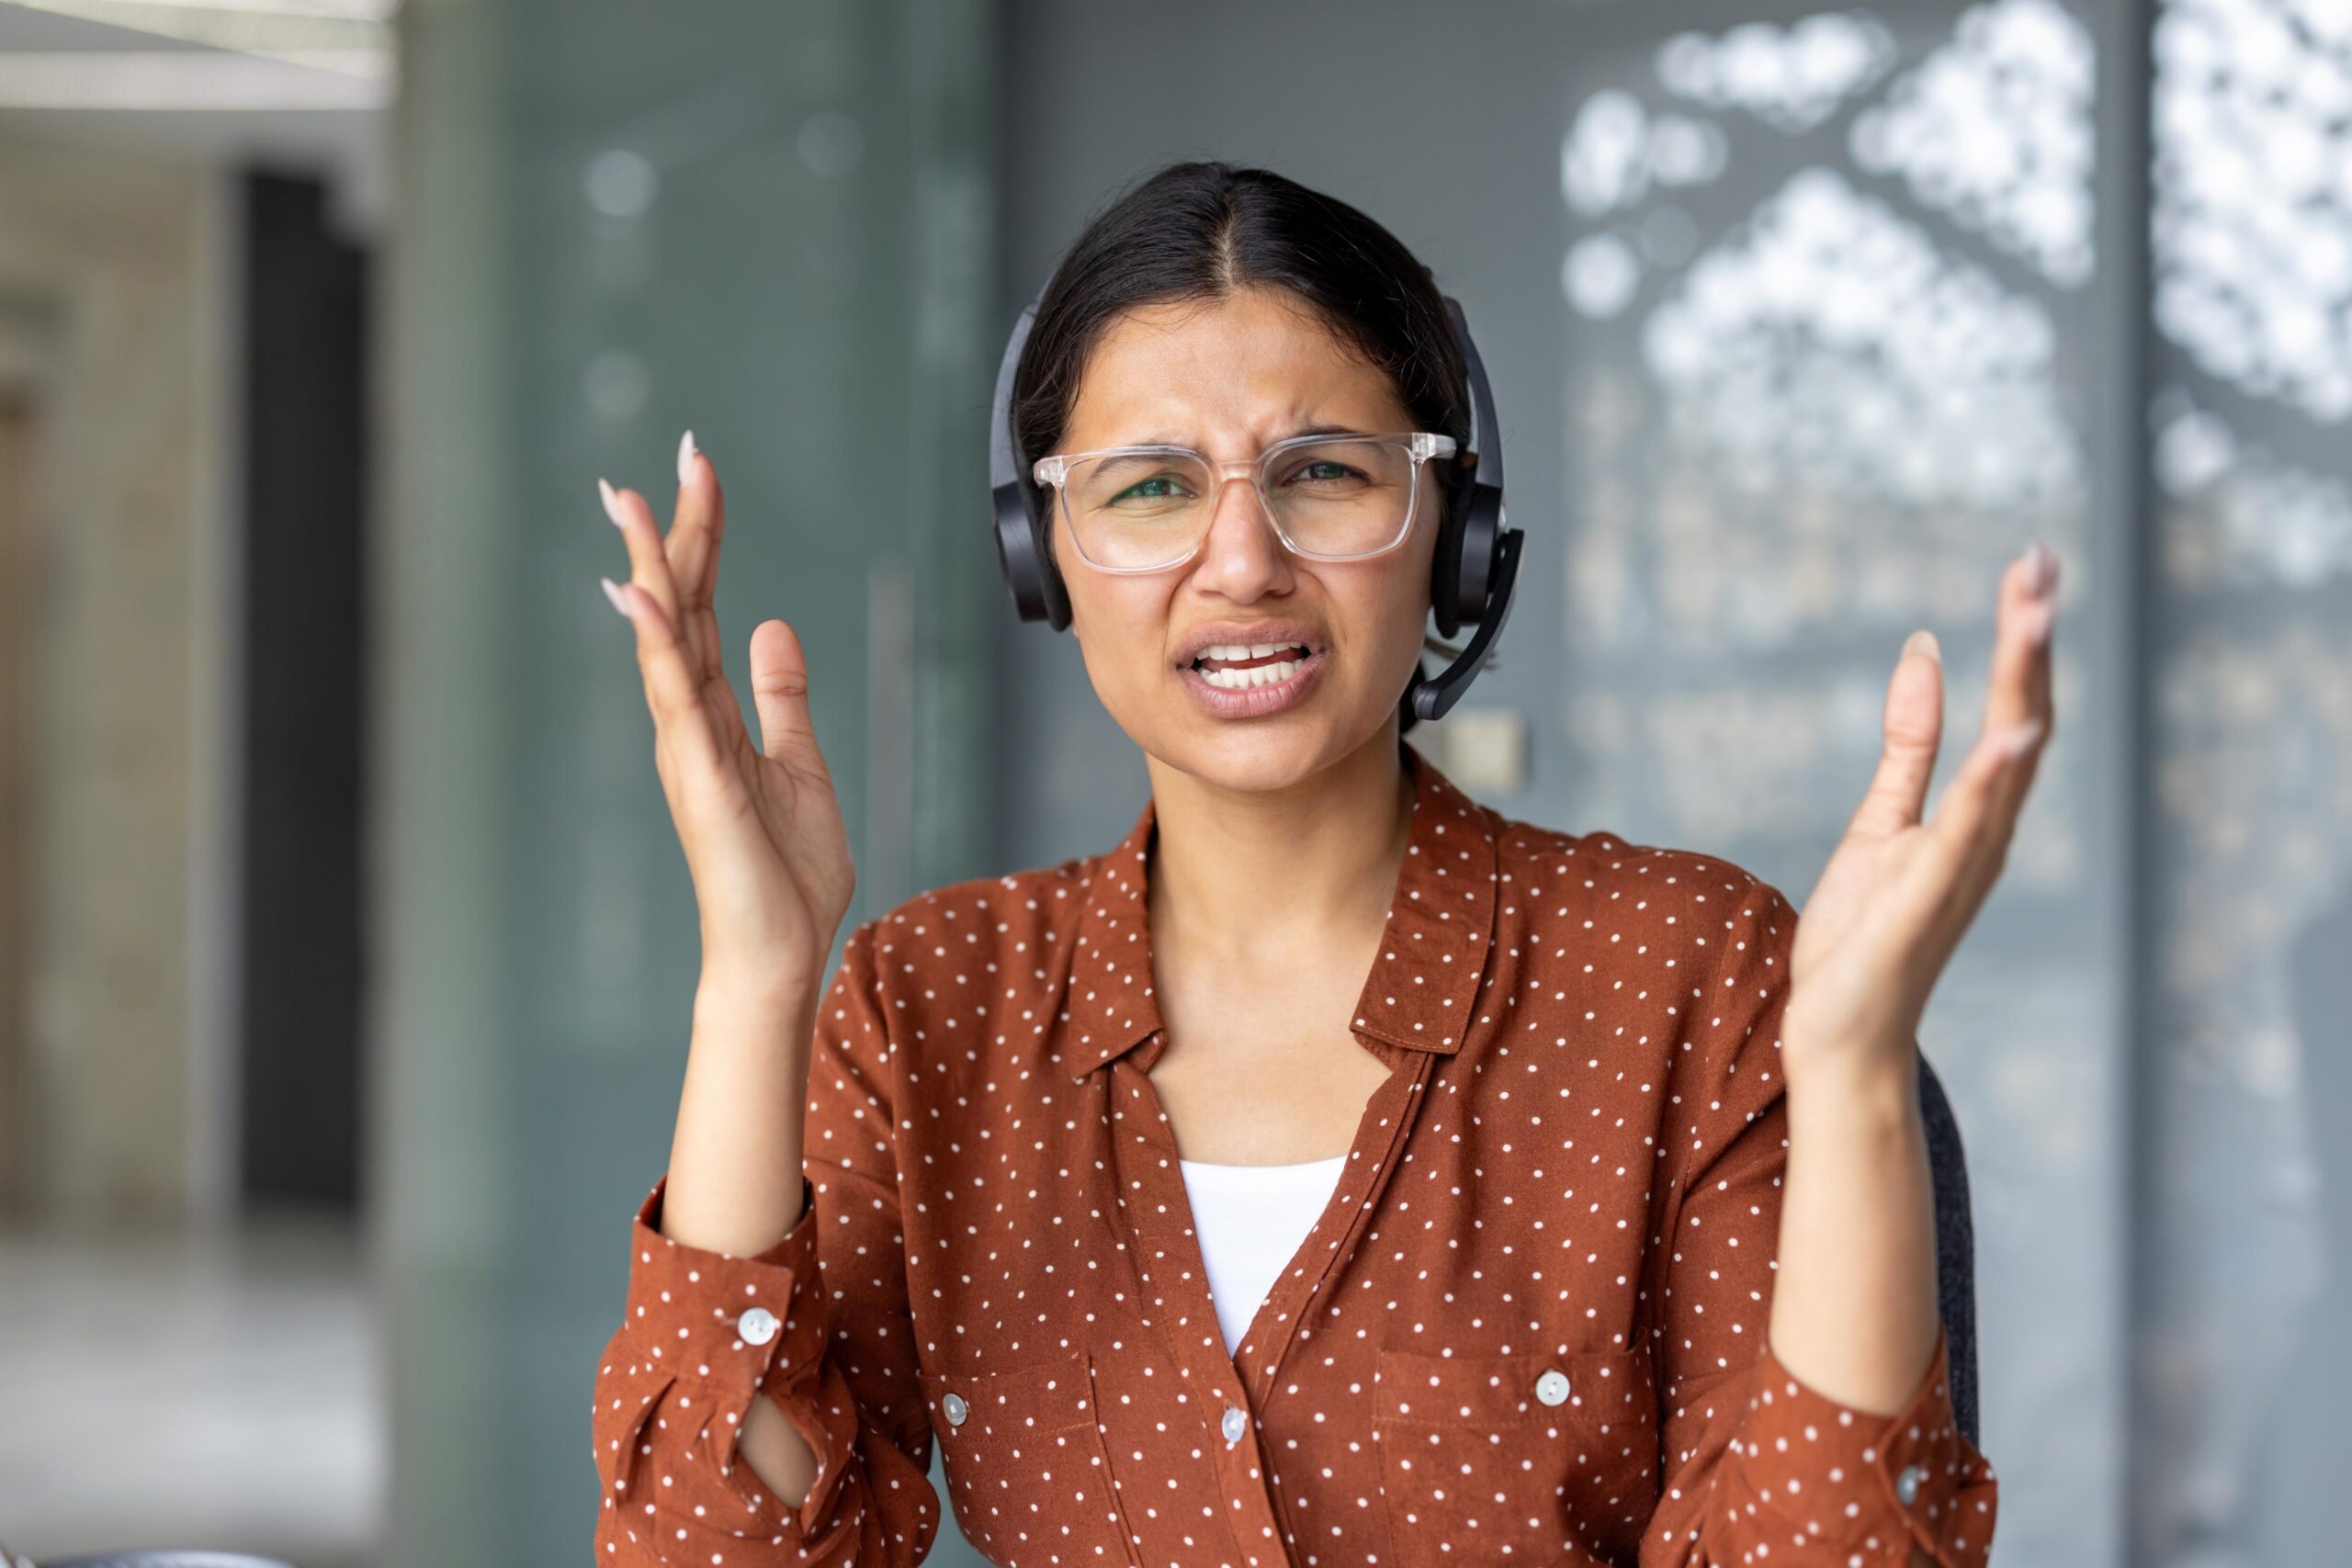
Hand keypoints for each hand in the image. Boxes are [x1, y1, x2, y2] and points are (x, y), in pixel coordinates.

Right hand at [599, 431, 854, 983]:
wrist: (781, 953)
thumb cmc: (786, 875)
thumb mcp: (802, 764)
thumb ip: (784, 698)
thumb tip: (775, 629)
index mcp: (715, 712)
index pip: (704, 605)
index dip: (705, 538)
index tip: (701, 472)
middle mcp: (689, 719)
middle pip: (679, 603)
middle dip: (677, 527)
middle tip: (679, 453)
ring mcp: (686, 745)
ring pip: (664, 636)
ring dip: (651, 565)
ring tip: (633, 500)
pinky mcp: (697, 775)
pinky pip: (673, 695)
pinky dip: (655, 640)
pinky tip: (642, 590)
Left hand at [1781, 542, 2058, 1086]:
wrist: (1841, 1033)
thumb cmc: (1864, 936)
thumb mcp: (1881, 818)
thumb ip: (1909, 742)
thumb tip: (1924, 654)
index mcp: (1977, 813)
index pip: (2013, 707)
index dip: (2021, 637)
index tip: (2031, 565)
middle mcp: (1988, 834)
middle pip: (2025, 720)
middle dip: (2031, 642)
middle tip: (2041, 563)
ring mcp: (1965, 865)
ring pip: (2008, 763)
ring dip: (2023, 689)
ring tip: (2035, 615)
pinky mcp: (1930, 895)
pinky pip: (1969, 830)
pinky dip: (1993, 780)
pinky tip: (2011, 732)